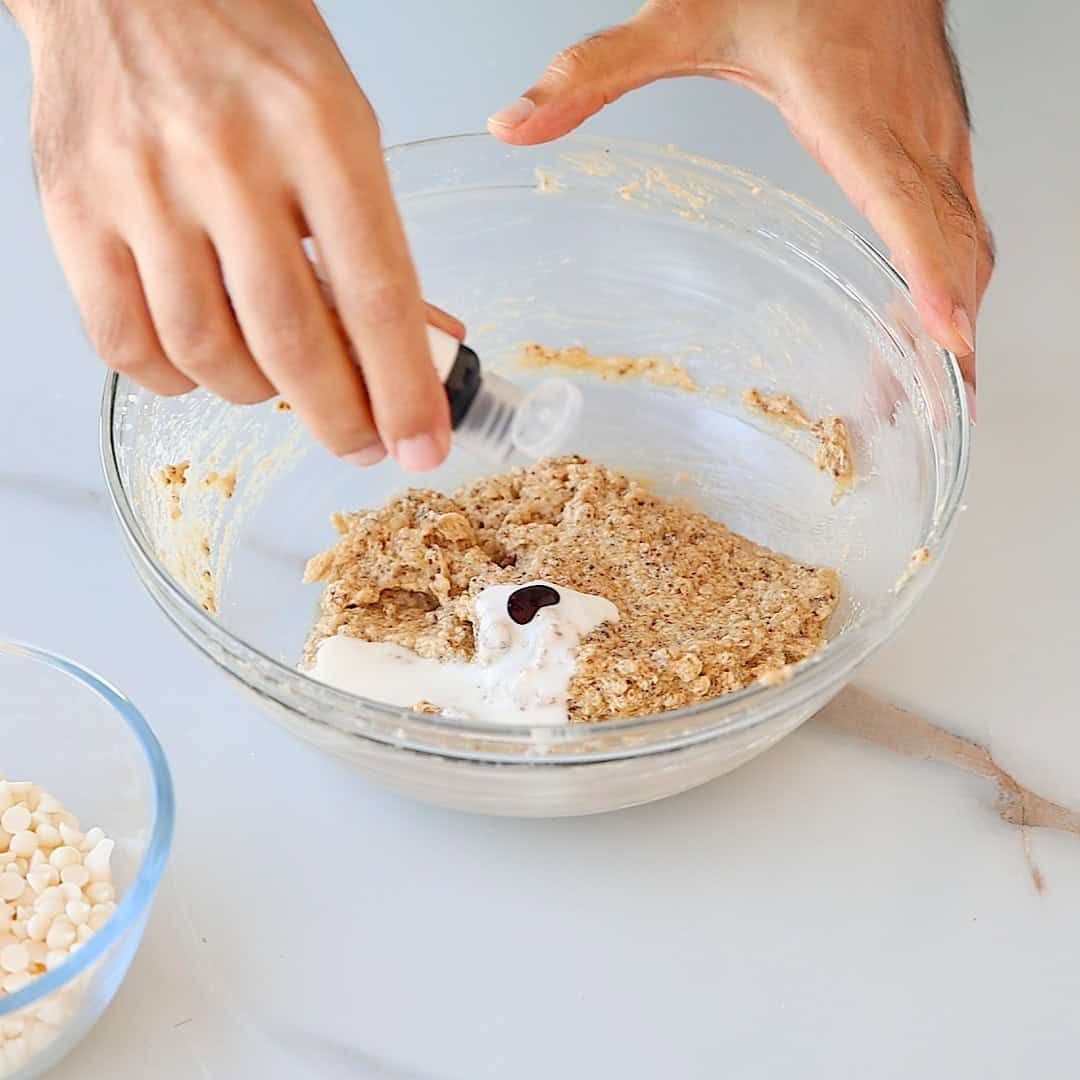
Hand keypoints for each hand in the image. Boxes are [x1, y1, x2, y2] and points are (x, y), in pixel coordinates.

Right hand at [9, 0, 454, 469]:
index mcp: (319, 130)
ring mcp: (140, 185)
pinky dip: (176, 380)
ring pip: (208, 353)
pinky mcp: (74, 210)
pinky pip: (125, 344)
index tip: (422, 448)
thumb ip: (373, 238)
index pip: (375, 293)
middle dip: (340, 419)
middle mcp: (226, 158)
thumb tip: (416, 348)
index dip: (404, 390)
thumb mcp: (342, 123)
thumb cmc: (251, 50)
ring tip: (282, 382)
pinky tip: (206, 363)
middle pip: (291, 340)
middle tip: (362, 445)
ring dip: (260, 396)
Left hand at [488, 0, 991, 391]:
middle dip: (947, 335)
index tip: (944, 342)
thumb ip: (597, 71)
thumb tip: (515, 123)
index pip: (902, 206)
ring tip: (927, 391)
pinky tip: (930, 318)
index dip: (930, 276)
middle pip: (953, 247)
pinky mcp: (941, 143)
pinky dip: (955, 279)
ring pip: (969, 240)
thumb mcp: (687, 17)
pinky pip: (963, 223)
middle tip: (922, 408)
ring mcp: (935, 140)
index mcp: (852, 116)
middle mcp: (908, 135)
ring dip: (955, 315)